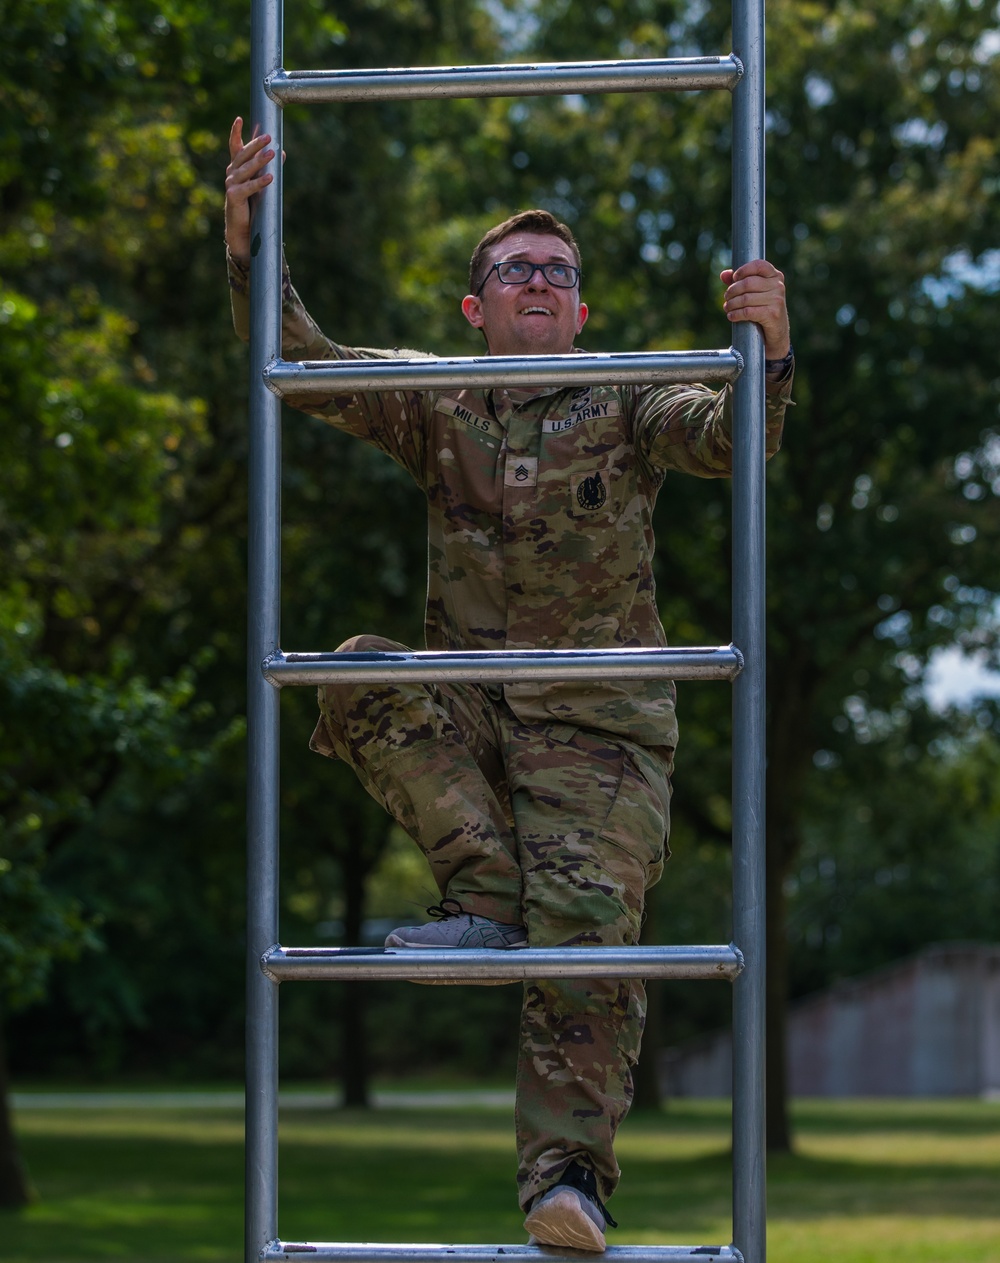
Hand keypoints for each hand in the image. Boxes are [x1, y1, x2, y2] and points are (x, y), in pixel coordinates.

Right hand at [225, 116, 277, 261]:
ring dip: (260, 161)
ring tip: (272, 153)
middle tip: (268, 137)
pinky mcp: (234, 196)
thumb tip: (281, 151)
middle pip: (243, 155)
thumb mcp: (260, 182)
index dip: (235, 133)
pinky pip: (249, 187)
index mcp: (236, 167)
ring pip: (246, 169)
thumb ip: (269, 167)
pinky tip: (270, 177)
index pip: (234, 146)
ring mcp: (231, 184)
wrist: (243, 228)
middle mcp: (231, 173)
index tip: (239, 119)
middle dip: (256, 145)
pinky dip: (260, 182)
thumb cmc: (251, 204)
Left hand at [720, 259, 790, 360]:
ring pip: (746, 298)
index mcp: (775, 276)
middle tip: (726, 297)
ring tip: (727, 307)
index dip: (743, 270)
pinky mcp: (773, 314)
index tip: (734, 278)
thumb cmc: (763, 309)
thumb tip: (724, 274)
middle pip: (748, 283)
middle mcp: (778, 286)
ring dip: (732, 304)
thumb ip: (740, 282)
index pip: (758, 265)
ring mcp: (777, 300)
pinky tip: (731, 316)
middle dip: (732, 290)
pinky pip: (748, 312)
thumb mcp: (754, 293)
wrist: (776, 333)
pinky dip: (736, 314)